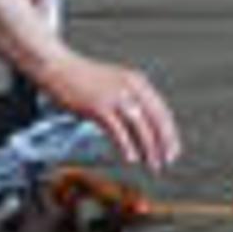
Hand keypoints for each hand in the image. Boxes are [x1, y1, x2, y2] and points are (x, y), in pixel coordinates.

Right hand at [38, 48, 178, 170]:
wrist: (59, 68)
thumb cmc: (84, 79)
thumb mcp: (115, 84)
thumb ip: (131, 100)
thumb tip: (145, 127)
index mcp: (137, 81)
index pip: (162, 111)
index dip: (170, 134)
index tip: (173, 150)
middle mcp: (129, 86)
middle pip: (155, 119)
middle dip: (164, 144)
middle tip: (166, 161)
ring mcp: (114, 96)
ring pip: (140, 126)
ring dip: (149, 148)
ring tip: (152, 164)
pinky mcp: (98, 106)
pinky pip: (117, 130)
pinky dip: (127, 146)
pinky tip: (131, 157)